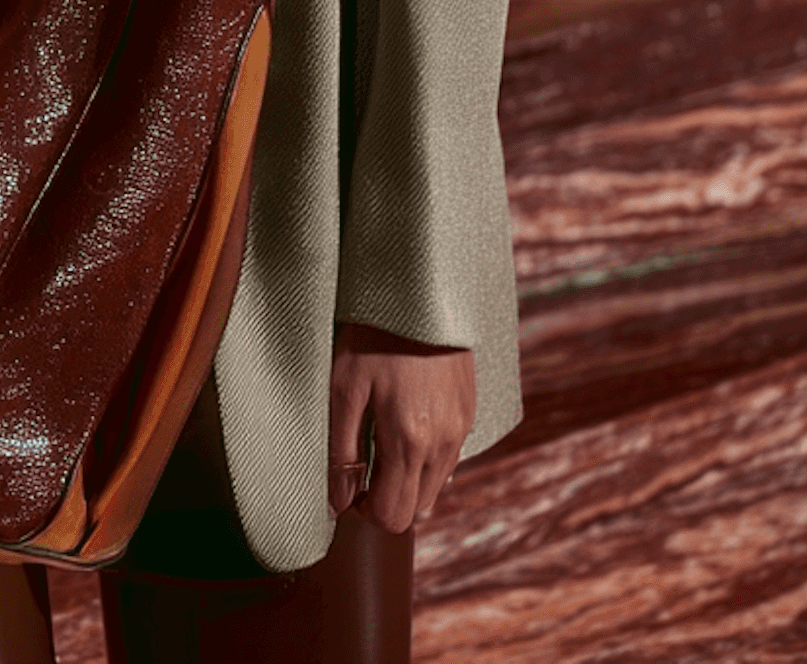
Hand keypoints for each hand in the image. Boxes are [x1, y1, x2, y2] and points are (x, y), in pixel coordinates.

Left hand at [329, 319, 475, 532]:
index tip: (349, 484)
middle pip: (416, 508)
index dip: (365, 510)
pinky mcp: (468, 410)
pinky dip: (427, 456)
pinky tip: (406, 423)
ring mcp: (461, 427)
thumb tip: (338, 501)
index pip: (393, 515)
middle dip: (386, 498)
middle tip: (362, 464)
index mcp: (410, 442)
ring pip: (436, 485)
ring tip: (382, 440)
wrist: (418, 290)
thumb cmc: (373, 335)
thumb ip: (341, 451)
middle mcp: (443, 443)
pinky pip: (450, 456)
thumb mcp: (344, 388)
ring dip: (408, 479)